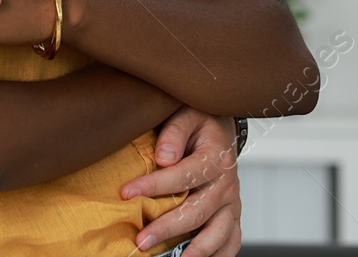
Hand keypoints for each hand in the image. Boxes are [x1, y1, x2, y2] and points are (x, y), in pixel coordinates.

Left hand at [123, 107, 240, 256]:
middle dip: (168, 228)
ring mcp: (231, 203)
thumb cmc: (199, 121)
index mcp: (216, 158)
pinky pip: (231, 241)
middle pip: (198, 211)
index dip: (154, 185)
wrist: (222, 129)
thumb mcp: (187, 115)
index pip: (184, 175)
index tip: (126, 193)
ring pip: (218, 232)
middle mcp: (227, 184)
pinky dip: (218, 255)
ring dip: (196, 250)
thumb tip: (163, 157)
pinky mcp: (231, 215)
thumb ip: (174, 133)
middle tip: (141, 240)